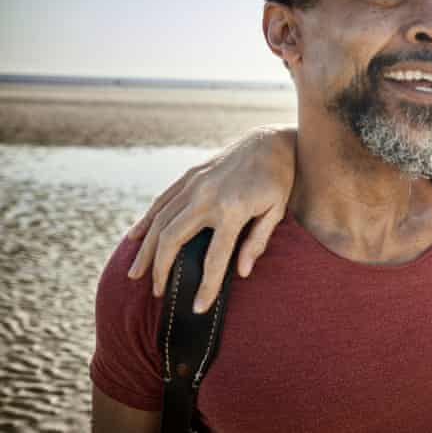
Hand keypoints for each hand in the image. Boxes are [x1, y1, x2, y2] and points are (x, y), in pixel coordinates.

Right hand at [126, 124, 296, 312]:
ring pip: (160, 221)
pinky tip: (135, 238)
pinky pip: (162, 201)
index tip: (197, 308)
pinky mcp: (189, 176)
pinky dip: (146, 220)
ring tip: (136, 274)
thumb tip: (242, 273)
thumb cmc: (278, 181)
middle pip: (173, 239)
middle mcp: (207, 197)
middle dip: (161, 269)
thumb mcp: (277, 211)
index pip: (215, 257)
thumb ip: (258, 242)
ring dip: (146, 250)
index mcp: (233, 210)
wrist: (270, 142)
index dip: (207, 286)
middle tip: (158, 293)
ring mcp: (194, 184)